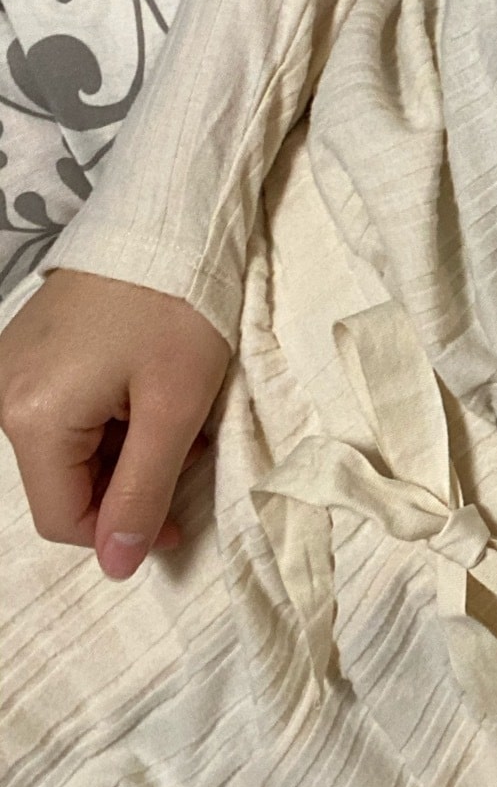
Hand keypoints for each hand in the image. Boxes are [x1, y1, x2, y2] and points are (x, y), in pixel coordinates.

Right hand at [0, 269, 231, 580]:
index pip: (64, 518)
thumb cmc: (177, 308)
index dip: (123, 531)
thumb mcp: (172, 409)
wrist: (166, 218)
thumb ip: (141, 492)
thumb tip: (115, 567)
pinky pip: (66, 410)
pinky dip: (112, 416)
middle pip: (63, 483)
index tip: (179, 519)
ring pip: (69, 448)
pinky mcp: (31, 349)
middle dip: (129, 480)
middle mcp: (3, 395)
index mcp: (30, 417)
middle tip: (188, 448)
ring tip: (175, 410)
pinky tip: (150, 388)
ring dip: (126, 447)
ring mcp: (12, 368)